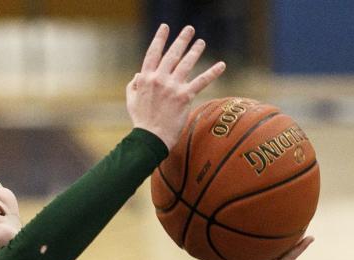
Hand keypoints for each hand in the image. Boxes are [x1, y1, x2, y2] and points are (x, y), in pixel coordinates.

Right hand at [127, 24, 226, 150]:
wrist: (150, 138)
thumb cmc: (140, 121)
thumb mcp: (131, 101)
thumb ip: (133, 85)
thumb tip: (138, 74)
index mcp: (145, 79)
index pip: (152, 54)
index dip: (159, 39)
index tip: (164, 28)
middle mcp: (159, 79)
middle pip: (172, 54)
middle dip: (181, 40)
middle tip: (189, 30)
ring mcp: (172, 87)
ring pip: (186, 64)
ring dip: (195, 51)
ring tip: (201, 42)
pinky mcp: (185, 96)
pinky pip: (201, 81)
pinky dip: (213, 72)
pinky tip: (222, 65)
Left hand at [206, 236, 312, 259]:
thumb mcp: (221, 254)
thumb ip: (222, 244)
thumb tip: (216, 231)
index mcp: (252, 259)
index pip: (265, 247)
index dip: (271, 238)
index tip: (278, 226)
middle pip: (279, 249)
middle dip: (288, 239)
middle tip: (298, 227)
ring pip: (289, 252)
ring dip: (299, 242)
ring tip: (308, 233)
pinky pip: (290, 257)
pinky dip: (300, 248)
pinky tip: (309, 239)